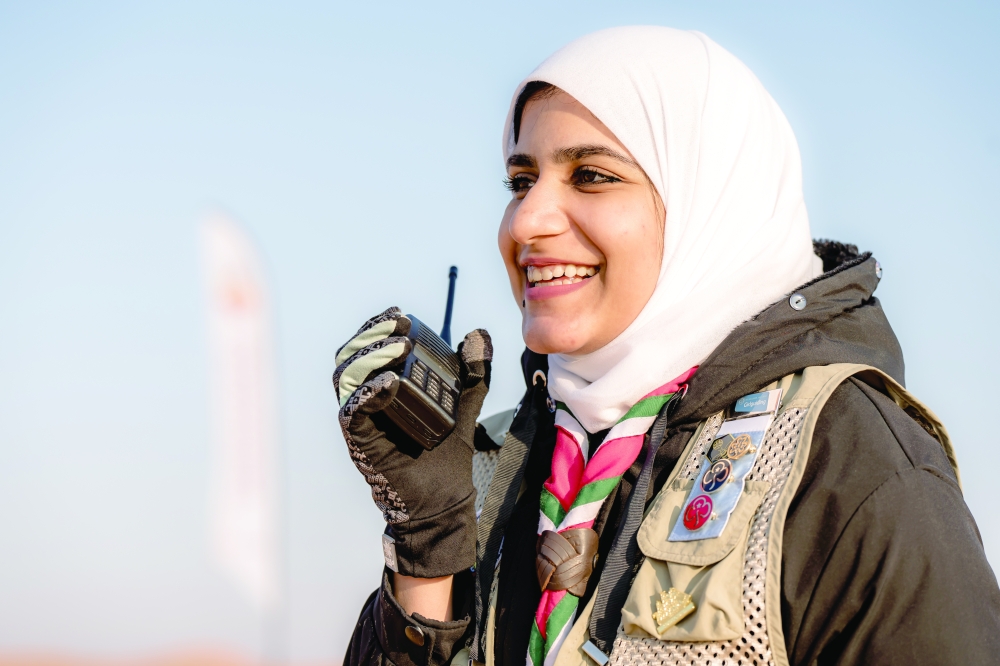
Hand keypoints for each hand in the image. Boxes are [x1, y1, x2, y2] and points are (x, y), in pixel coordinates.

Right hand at [334, 307, 491, 576]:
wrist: (444, 499)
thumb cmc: (445, 456)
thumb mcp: (464, 405)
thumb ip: (472, 374)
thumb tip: (480, 336)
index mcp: (384, 388)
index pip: (368, 348)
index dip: (377, 326)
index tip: (398, 314)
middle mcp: (367, 401)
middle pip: (350, 356)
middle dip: (371, 335)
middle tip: (397, 325)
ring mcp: (362, 421)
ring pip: (346, 378)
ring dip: (369, 357)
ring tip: (398, 347)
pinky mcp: (361, 442)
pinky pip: (353, 412)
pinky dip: (368, 393)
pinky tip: (389, 383)